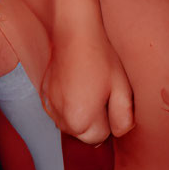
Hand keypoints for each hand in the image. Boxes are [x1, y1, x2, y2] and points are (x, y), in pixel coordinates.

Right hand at [43, 24, 134, 144]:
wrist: (75, 32)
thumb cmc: (100, 58)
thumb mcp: (122, 89)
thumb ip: (124, 119)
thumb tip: (119, 133)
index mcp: (80, 119)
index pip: (99, 137)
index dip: (109, 119)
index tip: (109, 99)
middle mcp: (61, 116)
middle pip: (83, 133)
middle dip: (94, 119)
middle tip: (100, 92)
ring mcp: (50, 105)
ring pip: (70, 122)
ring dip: (80, 112)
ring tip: (87, 87)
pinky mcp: (44, 94)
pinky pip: (59, 110)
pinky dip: (68, 103)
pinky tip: (75, 84)